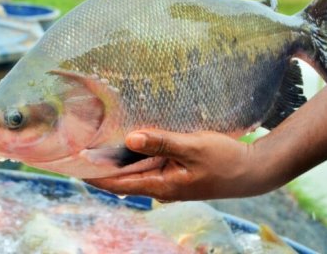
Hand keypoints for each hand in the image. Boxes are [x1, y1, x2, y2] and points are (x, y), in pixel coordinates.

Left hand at [85, 130, 272, 201]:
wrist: (251, 171)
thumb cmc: (225, 160)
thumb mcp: (192, 147)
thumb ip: (161, 142)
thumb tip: (129, 139)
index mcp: (162, 185)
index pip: (119, 184)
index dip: (96, 175)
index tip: (75, 165)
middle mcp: (162, 187)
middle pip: (125, 177)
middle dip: (105, 164)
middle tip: (84, 146)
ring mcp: (170, 181)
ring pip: (138, 170)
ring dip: (122, 158)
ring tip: (103, 140)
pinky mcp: (177, 173)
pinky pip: (151, 165)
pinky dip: (139, 154)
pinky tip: (135, 141)